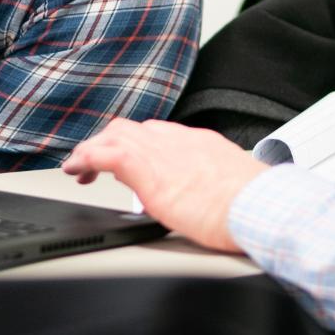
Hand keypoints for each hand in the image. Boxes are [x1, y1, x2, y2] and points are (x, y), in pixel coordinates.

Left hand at [62, 119, 267, 253]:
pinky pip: (105, 154)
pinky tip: (76, 169)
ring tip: (79, 167)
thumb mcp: (228, 187)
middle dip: (110, 144)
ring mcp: (161, 151)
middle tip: (96, 165)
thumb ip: (207, 186)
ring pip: (114, 136)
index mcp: (199, 144)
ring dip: (92, 151)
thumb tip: (196, 200)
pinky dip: (85, 158)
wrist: (259, 205)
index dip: (137, 146)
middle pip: (132, 129)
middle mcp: (178, 140)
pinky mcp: (147, 168)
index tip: (129, 162)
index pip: (157, 134)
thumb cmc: (253, 205)